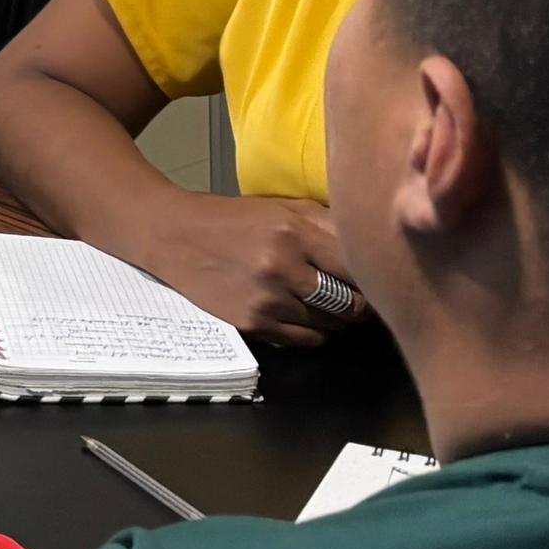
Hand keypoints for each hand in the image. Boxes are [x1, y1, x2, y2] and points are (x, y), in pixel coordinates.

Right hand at [124, 193, 361, 349]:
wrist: (173, 235)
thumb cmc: (233, 218)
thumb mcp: (282, 208)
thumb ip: (327, 223)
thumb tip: (369, 245)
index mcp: (293, 234)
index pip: (356, 268)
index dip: (372, 277)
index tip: (375, 279)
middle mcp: (281, 269)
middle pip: (350, 304)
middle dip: (360, 305)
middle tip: (359, 300)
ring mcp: (265, 300)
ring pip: (329, 326)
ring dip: (337, 321)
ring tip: (331, 307)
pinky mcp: (250, 324)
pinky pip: (304, 340)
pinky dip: (313, 332)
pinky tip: (305, 315)